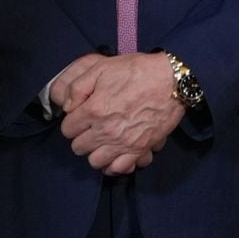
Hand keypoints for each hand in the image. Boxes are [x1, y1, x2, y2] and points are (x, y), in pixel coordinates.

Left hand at [58, 53, 184, 173]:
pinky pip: (118, 169)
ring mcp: (123, 143)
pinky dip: (114, 164)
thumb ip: (77, 87)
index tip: (81, 116)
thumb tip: (67, 107)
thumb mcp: (102, 68)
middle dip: (82, 137)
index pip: (67, 130)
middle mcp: (105, 131)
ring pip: (95, 162)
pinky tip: (115, 154)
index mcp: (93, 110)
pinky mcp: (139, 149)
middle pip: (78, 148)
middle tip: (92, 127)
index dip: (72, 122)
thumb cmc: (137, 71)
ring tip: (103, 141)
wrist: (171, 80)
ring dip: (96, 152)